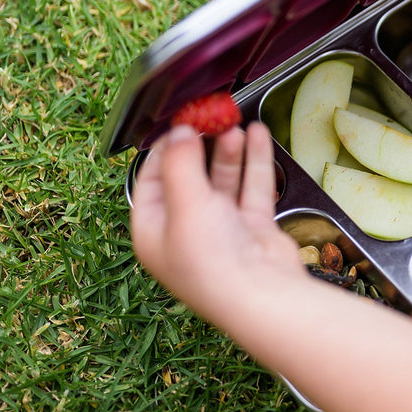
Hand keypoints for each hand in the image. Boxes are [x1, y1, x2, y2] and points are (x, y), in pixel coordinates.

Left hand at [129, 123, 305, 327]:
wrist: (260, 294)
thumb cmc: (211, 260)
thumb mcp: (184, 203)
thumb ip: (180, 162)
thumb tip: (178, 130)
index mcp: (154, 229)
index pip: (151, 179)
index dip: (164, 148)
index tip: (179, 120)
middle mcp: (185, 229)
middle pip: (190, 176)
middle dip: (201, 146)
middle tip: (211, 116)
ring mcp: (221, 228)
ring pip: (222, 180)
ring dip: (228, 151)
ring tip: (235, 123)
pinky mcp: (251, 228)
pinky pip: (251, 187)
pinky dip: (254, 162)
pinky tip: (257, 137)